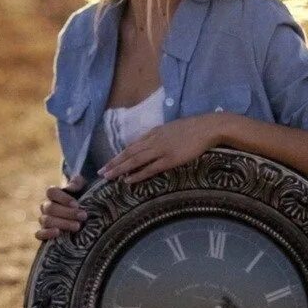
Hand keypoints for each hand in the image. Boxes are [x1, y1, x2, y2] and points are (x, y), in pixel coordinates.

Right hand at [35, 173, 87, 241]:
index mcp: (53, 194)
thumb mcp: (83, 187)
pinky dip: (46, 234)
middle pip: (50, 208)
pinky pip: (39, 234)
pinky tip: (58, 233)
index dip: (63, 198)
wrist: (82, 214)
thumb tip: (71, 187)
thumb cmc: (82, 198)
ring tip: (77, 226)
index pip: (51, 192)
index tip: (76, 204)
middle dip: (68, 213)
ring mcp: (44, 220)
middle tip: (83, 216)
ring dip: (62, 224)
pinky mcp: (44, 233)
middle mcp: (46, 206)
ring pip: (46, 221)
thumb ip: (77, 183)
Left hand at [98, 114, 230, 183]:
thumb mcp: (171, 129)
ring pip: (135, 160)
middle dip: (114, 162)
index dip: (120, 155)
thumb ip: (160, 136)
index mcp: (154, 133)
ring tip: (108, 176)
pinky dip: (138, 174)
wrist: (207, 127)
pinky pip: (150, 168)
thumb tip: (150, 143)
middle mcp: (153, 140)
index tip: (109, 162)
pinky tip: (128, 180)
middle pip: (129, 153)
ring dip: (120, 169)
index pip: (132, 145)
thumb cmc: (192, 128)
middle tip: (101, 171)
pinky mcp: (170, 159)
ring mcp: (161, 150)